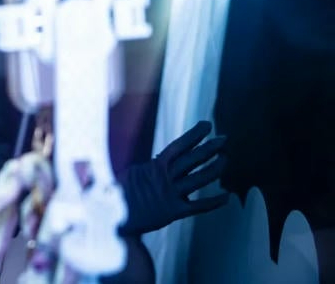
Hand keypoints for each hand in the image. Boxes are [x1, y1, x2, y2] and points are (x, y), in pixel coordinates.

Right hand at [117, 120, 228, 234]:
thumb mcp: (132, 173)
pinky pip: (199, 206)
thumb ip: (148, 168)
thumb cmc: (120, 193)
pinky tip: (226, 196)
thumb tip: (156, 161)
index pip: (178, 146)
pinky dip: (214, 202)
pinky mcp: (174, 211)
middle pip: (192, 159)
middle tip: (224, 139)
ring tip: (226, 159)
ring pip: (199, 179)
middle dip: (209, 148)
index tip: (207, 125)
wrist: (115, 215)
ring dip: (214, 169)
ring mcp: (171, 194)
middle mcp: (165, 178)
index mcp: (154, 166)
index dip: (194, 135)